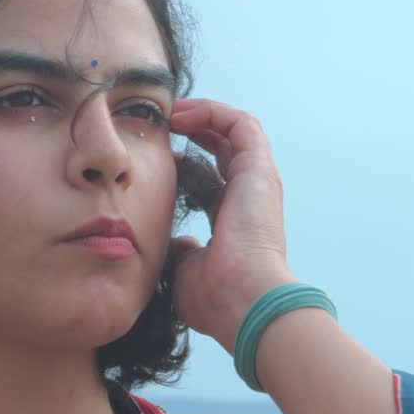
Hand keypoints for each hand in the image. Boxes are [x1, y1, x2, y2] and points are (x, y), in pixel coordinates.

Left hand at [170, 98, 294, 349]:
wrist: (243, 300)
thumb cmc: (216, 298)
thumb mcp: (184, 271)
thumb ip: (178, 252)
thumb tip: (175, 243)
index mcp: (230, 222)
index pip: (208, 183)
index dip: (182, 169)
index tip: (154, 164)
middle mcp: (247, 199)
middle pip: (222, 152)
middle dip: (193, 133)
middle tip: (162, 126)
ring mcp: (256, 182)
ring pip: (232, 132)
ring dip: (202, 116)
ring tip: (171, 113)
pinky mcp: (259, 170)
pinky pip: (239, 125)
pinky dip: (212, 113)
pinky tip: (183, 115)